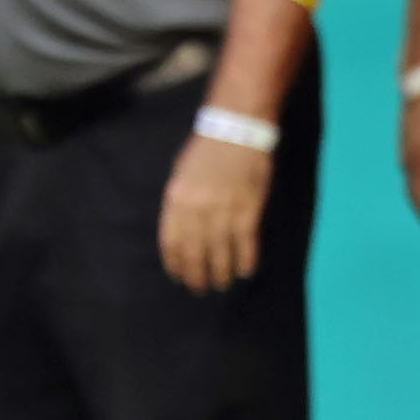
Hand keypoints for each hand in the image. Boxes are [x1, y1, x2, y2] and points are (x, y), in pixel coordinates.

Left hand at [158, 134, 269, 292]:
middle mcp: (196, 209)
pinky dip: (245, 262)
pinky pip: (246, 245)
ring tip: (222, 284)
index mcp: (175, 200)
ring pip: (220, 254)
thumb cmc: (205, 152)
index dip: (175, 264)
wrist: (235, 130)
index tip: (179, 277)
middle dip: (196, 276)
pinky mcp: (248, 211)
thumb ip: (179, 205)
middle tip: (200, 289)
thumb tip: (181, 235)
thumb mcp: (180, 176)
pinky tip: (244, 271)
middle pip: (194, 253)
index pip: (171, 243)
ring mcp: (223, 211)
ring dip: (221, 274)